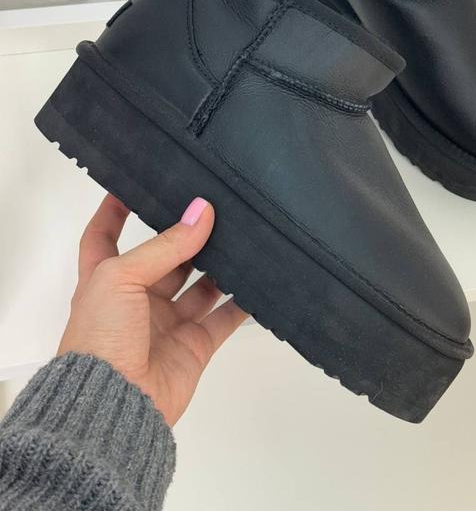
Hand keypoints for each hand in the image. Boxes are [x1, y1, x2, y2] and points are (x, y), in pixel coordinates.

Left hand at [58, 194, 247, 425]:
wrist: (113, 407)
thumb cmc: (101, 336)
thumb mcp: (122, 277)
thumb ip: (165, 246)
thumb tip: (202, 211)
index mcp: (104, 279)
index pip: (103, 236)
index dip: (114, 210)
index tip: (135, 182)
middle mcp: (136, 298)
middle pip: (165, 257)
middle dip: (187, 234)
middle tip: (216, 205)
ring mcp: (167, 323)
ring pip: (199, 285)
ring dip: (220, 263)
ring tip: (244, 234)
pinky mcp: (195, 346)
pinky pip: (224, 318)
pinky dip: (243, 302)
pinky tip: (260, 279)